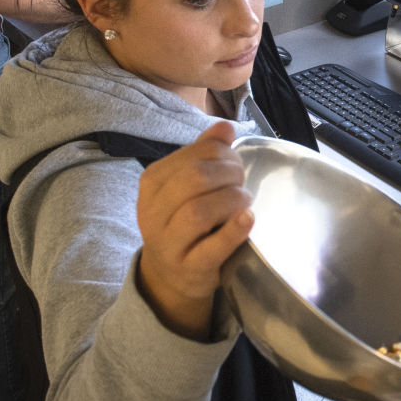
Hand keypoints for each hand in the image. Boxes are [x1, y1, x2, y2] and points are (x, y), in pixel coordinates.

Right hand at [134, 120, 253, 339]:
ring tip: (244, 202)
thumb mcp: (187, 186)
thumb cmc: (184, 222)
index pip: (192, 155)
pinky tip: (248, 219)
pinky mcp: (188, 268)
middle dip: (229, 175)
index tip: (235, 165)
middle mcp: (153, 211)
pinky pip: (211, 248)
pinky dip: (234, 231)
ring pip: (198, 212)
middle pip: (194, 179)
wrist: (171, 274)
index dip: (223, 154)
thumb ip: (204, 154)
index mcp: (152, 182)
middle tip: (242, 184)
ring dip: (231, 201)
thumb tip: (225, 126)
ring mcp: (168, 242)